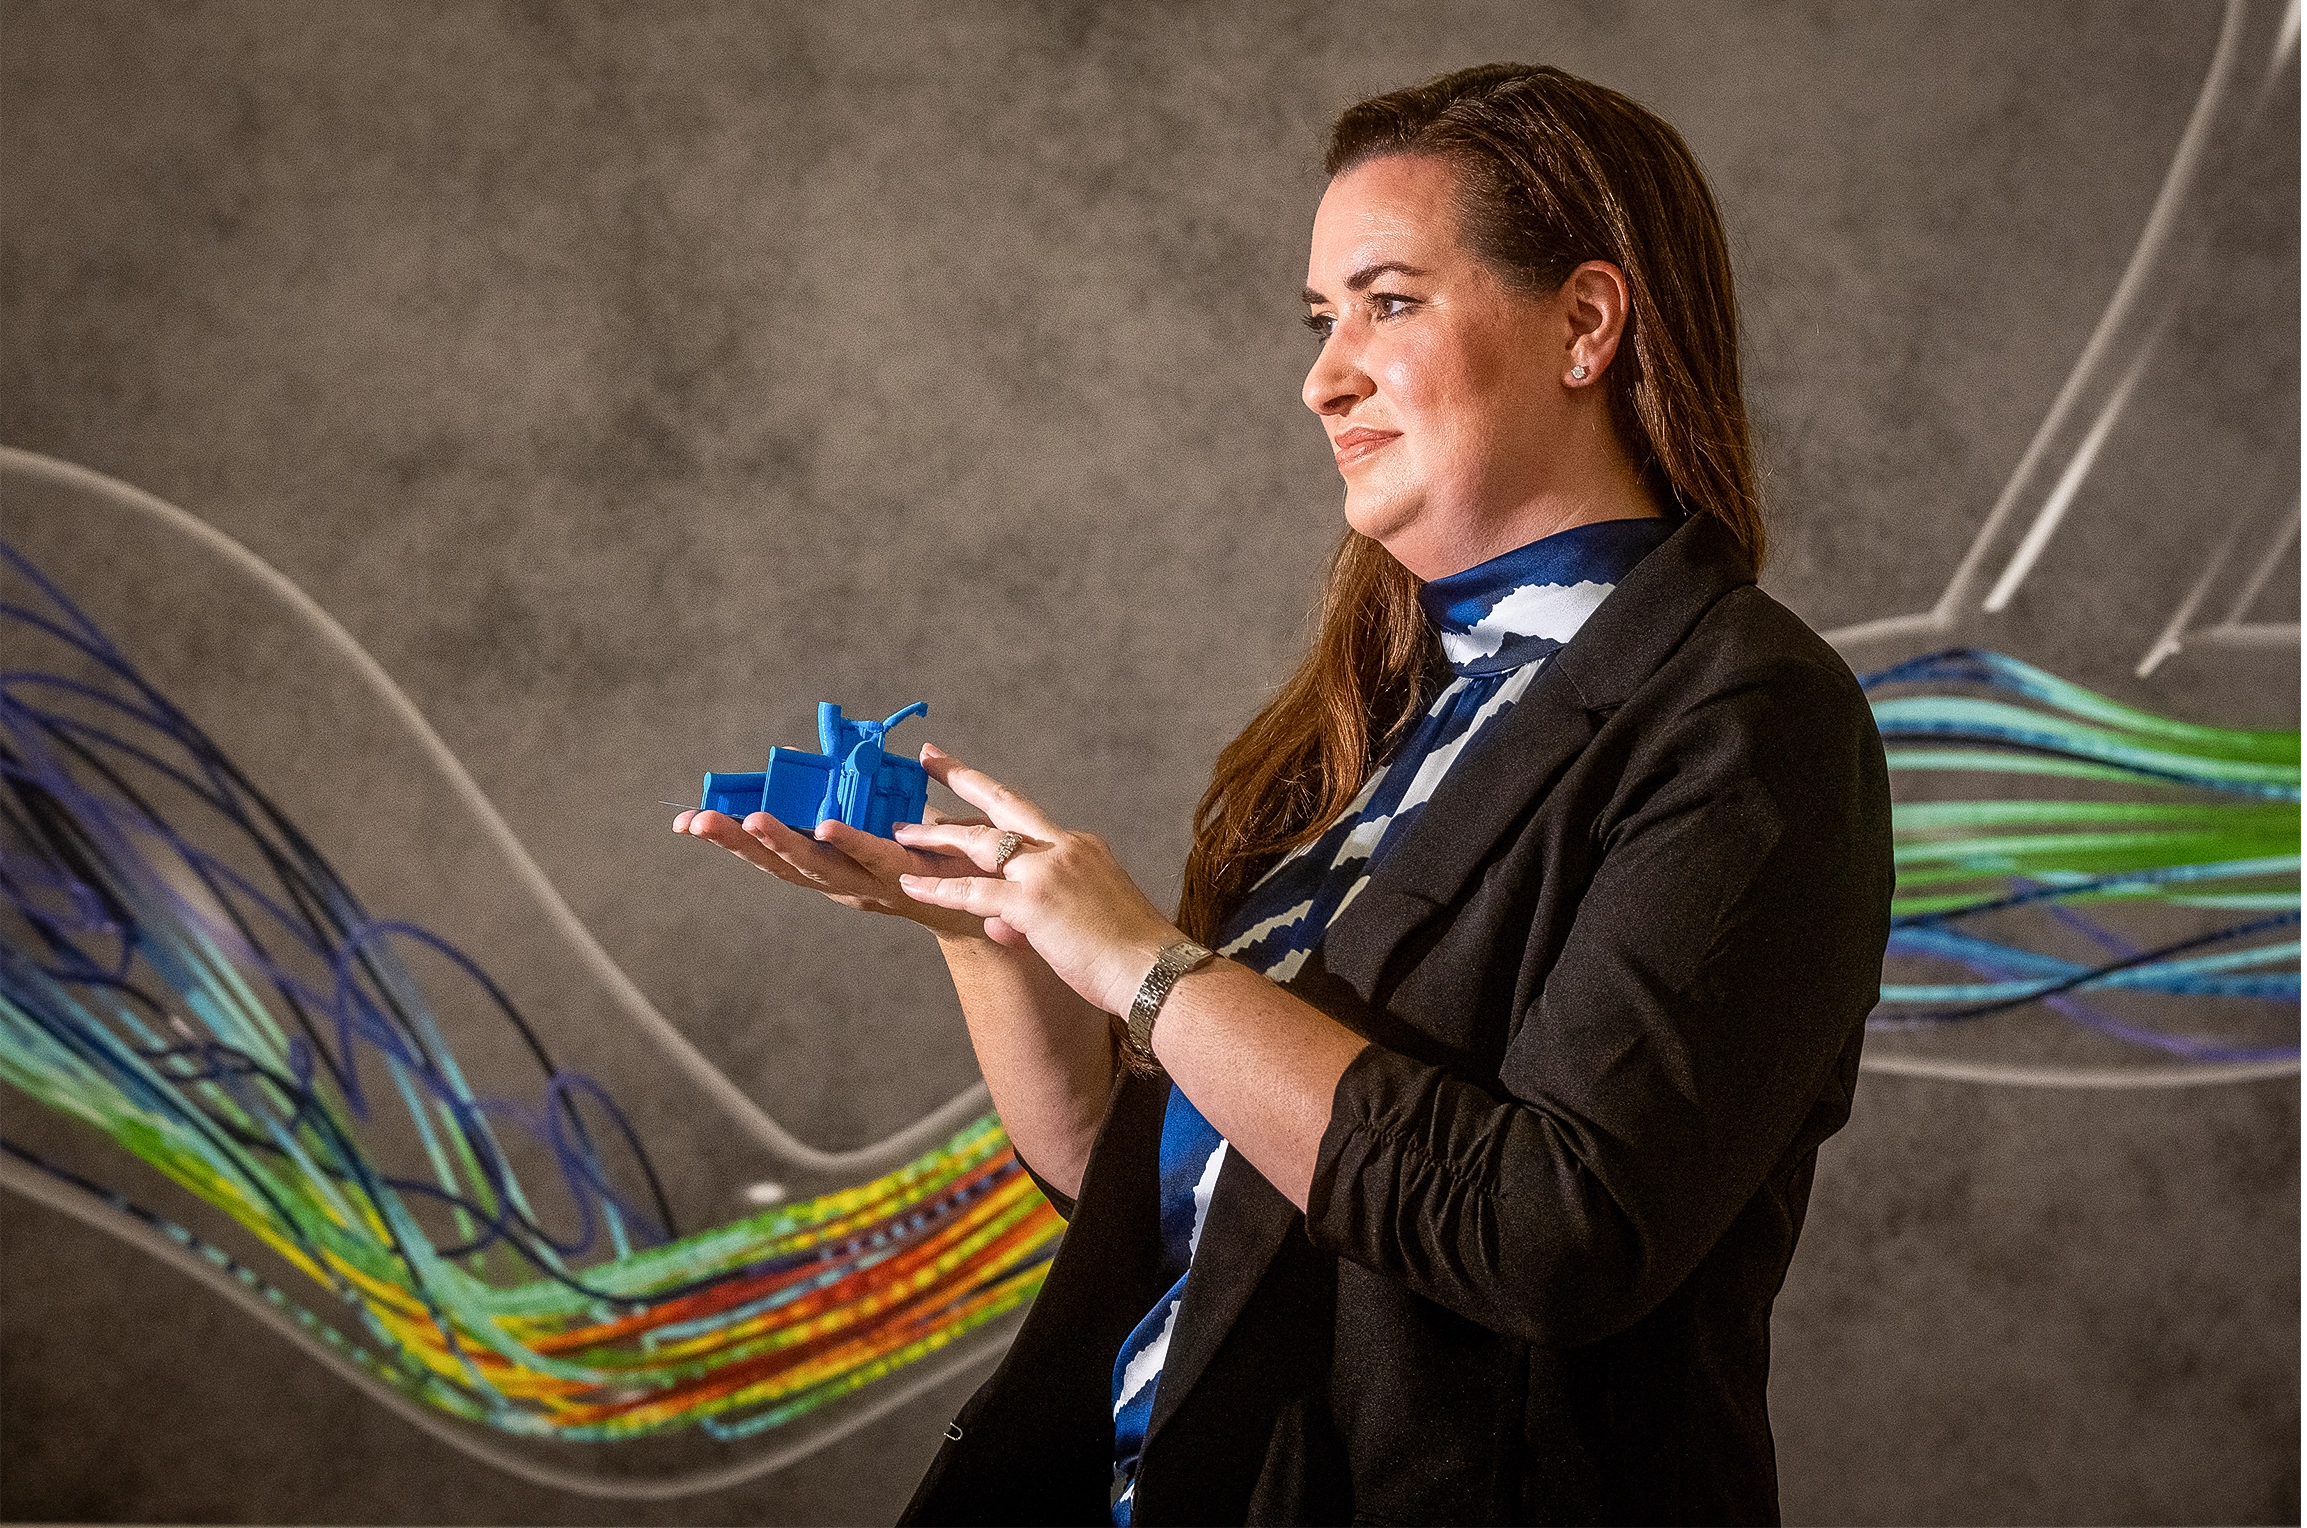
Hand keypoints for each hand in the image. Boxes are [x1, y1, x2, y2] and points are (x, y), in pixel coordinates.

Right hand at [672, 800, 995, 939]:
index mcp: (829, 866)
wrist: (989, 902)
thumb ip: (841, 794)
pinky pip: (871, 856)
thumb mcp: (877, 818)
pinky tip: (824, 825)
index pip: (769, 852)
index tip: (685, 821)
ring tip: (748, 821)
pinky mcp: (905, 874)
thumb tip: (797, 754)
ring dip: (781, 843)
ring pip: (817, 866)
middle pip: (778, 863)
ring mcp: (870, 883)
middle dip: (735, 842)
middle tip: (696, 821)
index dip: (729, 838)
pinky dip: (846, 842)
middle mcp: (841, 882)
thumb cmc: (933, 856)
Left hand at [895, 744, 1183, 1015]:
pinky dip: (939, 888)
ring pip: (980, 842)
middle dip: (962, 777)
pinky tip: (911, 886)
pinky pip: (973, 892)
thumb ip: (1040, 916)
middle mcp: (1065, 847)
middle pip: (1003, 802)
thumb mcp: (1088, 920)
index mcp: (1083, 847)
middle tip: (930, 757)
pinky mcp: (1033, 903)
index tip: (977, 788)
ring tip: (903, 831)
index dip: (995, 809)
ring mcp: (1048, 871)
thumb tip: (999, 922)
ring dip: (937, 836)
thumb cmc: (1132, 956)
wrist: (1158, 971)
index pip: (1029, 823)